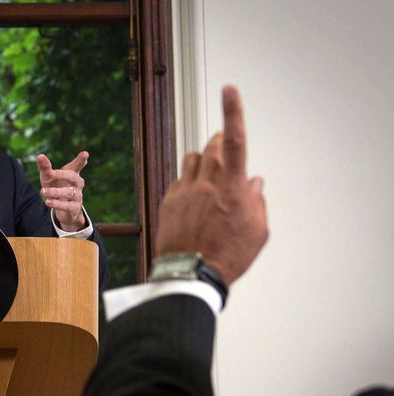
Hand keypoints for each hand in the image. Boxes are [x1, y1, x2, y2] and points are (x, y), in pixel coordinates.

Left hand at [39, 151, 88, 231]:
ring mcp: (78, 196)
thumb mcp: (49, 178)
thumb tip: (40, 156)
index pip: (77, 166)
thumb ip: (45, 167)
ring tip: (42, 191)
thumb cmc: (56, 188)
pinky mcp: (74, 208)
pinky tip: (48, 202)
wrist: (63, 210)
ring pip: (68, 192)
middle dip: (62, 174)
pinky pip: (67, 206)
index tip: (85, 154)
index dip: (81, 160)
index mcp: (72, 174)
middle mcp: (77, 184)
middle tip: (50, 173)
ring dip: (55, 192)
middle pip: (73, 177)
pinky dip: (57, 204)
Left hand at [155, 85, 267, 284]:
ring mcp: (184, 192)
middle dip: (221, 142)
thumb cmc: (226, 256)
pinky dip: (188, 183)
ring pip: (193, 160)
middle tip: (226, 148)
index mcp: (233, 189)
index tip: (229, 91)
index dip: (233, 113)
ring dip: (203, 162)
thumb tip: (254, 184)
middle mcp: (207, 185)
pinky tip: (193, 199)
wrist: (189, 274)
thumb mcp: (257, 232)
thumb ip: (257, 202)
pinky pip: (179, 180)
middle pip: (213, 147)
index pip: (236, 141)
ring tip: (209, 177)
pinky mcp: (168, 202)